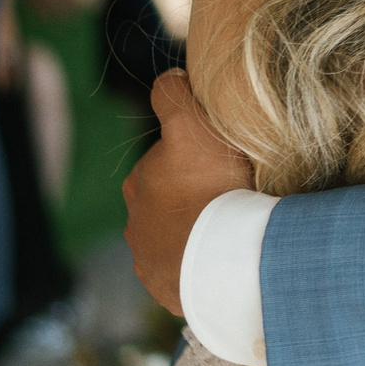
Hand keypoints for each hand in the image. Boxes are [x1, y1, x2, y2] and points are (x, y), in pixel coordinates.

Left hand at [123, 70, 253, 317]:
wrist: (223, 258)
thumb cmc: (210, 187)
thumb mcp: (190, 125)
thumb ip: (172, 95)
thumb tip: (168, 76)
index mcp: (139, 183)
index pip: (165, 162)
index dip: (192, 157)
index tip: (218, 162)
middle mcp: (135, 222)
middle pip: (168, 202)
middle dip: (190, 196)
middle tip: (229, 195)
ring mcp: (150, 260)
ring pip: (175, 237)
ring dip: (195, 232)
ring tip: (229, 231)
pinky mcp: (166, 289)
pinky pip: (184, 272)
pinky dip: (198, 264)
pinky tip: (222, 257)